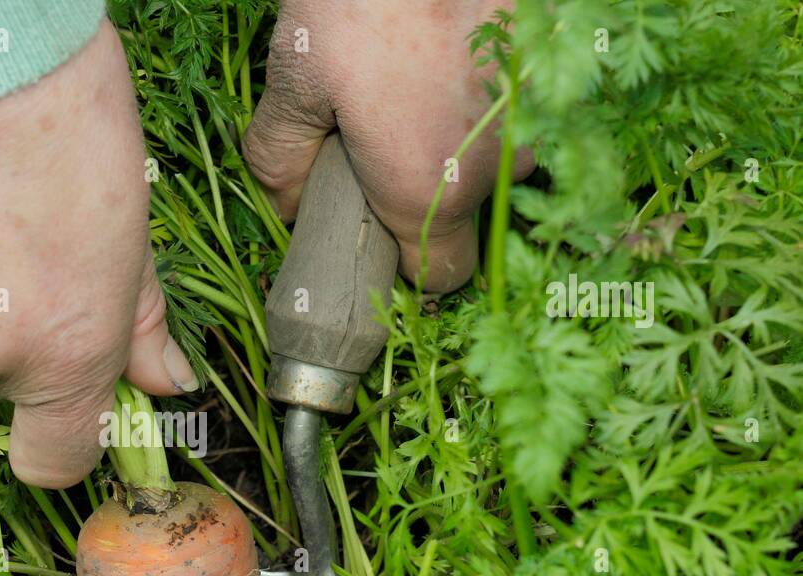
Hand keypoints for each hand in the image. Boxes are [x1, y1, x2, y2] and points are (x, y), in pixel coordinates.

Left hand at [243, 0, 535, 291]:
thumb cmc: (358, 1)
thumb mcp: (294, 81)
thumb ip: (280, 160)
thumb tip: (283, 205)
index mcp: (426, 190)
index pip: (441, 277)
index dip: (407, 261)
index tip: (377, 227)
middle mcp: (496, 167)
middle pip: (471, 215)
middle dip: (431, 193)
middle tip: (385, 138)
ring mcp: (539, 115)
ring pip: (503, 158)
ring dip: (466, 138)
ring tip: (419, 85)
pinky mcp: (565, 68)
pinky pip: (526, 108)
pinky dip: (495, 95)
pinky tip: (454, 58)